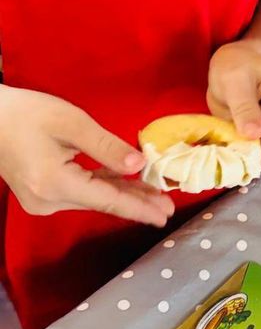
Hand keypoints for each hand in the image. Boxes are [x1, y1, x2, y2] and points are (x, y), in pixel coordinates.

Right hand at [0, 86, 174, 225]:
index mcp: (56, 183)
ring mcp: (43, 200)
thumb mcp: (69, 123)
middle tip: (168, 208)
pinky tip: (127, 186)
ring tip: (155, 197)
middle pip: (103, 202)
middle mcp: (49, 200)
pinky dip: (104, 188)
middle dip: (137, 203)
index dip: (139, 208)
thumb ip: (107, 146)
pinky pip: (81, 193)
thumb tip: (139, 165)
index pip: (109, 200)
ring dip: (123, 195)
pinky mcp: (41, 195)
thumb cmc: (23, 113)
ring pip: (94, 199)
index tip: (164, 216)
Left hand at [207, 42, 260, 165]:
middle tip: (250, 148)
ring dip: (255, 152)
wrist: (224, 74)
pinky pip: (259, 152)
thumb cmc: (235, 67)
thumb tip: (254, 134)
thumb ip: (244, 105)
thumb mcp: (235, 79)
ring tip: (236, 152)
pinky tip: (234, 155)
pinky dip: (247, 155)